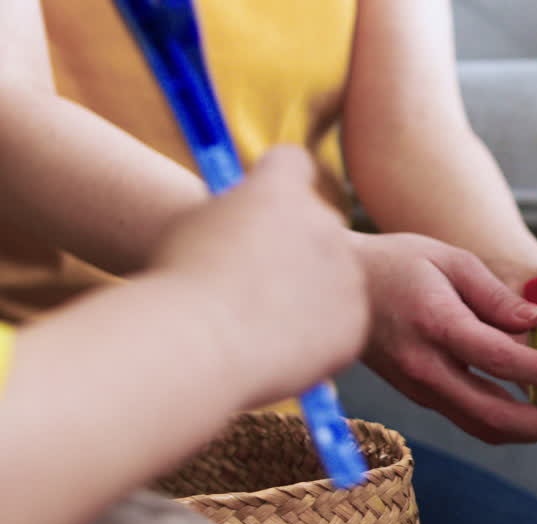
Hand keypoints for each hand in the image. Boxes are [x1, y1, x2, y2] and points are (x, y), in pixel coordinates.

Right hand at [154, 147, 369, 408]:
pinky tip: (279, 345)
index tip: (259, 206)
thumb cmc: (179, 284)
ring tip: (261, 319)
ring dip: (310, 289)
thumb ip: (232, 214)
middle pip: (319, 223)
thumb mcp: (193, 226)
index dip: (276, 182)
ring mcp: (346, 272)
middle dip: (296, 244)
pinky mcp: (354, 319)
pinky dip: (319, 331)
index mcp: (281, 189)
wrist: (200, 344)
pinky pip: (341, 319)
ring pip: (334, 275)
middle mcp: (324, 222)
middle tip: (258, 277)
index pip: (293, 163)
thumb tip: (247, 222)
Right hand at [356, 233, 536, 443]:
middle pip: (498, 416)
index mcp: (435, 325)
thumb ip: (497, 295)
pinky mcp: (424, 397)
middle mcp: (427, 369)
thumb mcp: (451, 260)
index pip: (501, 360)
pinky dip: (517, 426)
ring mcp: (423, 390)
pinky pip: (476, 421)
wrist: (336, 289)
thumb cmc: (397, 264)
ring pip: (488, 429)